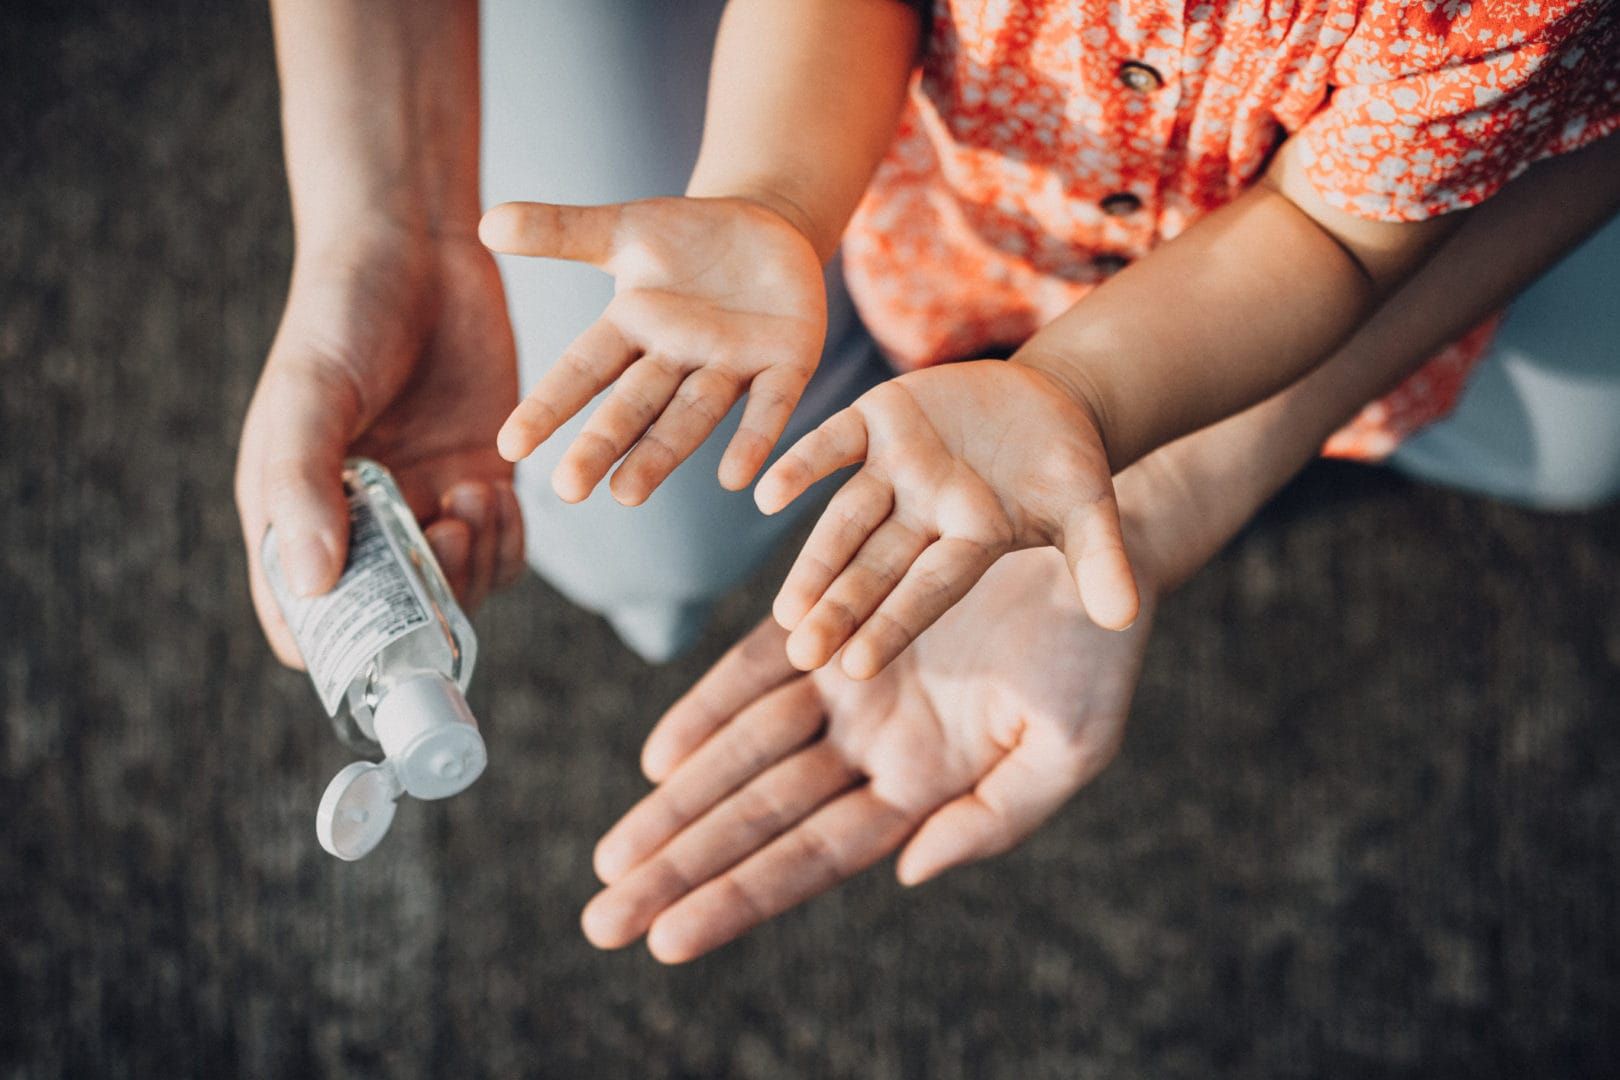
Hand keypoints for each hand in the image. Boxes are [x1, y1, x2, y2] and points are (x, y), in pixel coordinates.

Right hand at [235, 224, 521, 667]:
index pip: (305, 621)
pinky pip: (501, 550)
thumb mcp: (310, 394)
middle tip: (450, 537)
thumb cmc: (342, 313)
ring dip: (476, 565)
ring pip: (457, 591)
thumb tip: (310, 586)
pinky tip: (498, 490)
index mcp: (294, 513)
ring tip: (473, 497)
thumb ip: (306, 486)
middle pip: (395, 619)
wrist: (418, 248)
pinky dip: (508, 540)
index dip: (339, 650)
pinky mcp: (479, 479)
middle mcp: (359, 523)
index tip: (383, 636)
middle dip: (429, 601)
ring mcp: (423, 505)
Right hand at [478, 196, 826, 504]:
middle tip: (569, 490)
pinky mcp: (786, 363)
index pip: (583, 370)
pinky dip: (754, 440)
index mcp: (633, 329)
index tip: (511, 445)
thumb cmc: (689, 239)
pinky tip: (738, 479)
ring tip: (628, 493)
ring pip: (692, 416)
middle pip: (633, 405)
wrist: (770, 230)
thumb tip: (486, 223)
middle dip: (603, 444)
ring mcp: (731, 365)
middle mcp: (676, 358)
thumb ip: (560, 231)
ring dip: (663, 455)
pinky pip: (770, 406)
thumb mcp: (625, 230)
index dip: (550, 404)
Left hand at [581, 547, 1154, 962]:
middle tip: (604, 916)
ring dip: (677, 801)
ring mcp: (845, 681)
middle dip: (682, 867)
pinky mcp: (832, 616)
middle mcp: (870, 745)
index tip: (667, 938)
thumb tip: (908, 872)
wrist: (1092, 548)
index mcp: (922, 787)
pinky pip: (755, 668)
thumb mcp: (1070, 748)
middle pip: (758, 818)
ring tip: (613, 857)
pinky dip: (707, 708)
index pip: (813, 856)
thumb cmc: (1096, 653)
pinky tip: (660, 758)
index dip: (740, 895)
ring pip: (742, 753)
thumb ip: (993, 818)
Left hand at [753, 360, 1138, 679]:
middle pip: (875, 568)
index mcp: (969, 544)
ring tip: (783, 609)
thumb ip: (1101, 561)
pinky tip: (763, 495)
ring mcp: (896, 469)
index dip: (894, 624)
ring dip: (814, 560)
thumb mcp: (1093, 514)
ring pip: (844, 519)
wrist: (1048, 402)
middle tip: (800, 652)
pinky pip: (832, 445)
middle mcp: (923, 516)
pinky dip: (801, 464)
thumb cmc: (1069, 471)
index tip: (855, 666)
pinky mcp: (878, 420)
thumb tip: (1122, 617)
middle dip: (840, 608)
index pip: (927, 591)